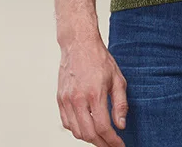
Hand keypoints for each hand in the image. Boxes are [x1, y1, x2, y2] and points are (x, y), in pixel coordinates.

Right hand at [57, 31, 128, 145]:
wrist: (79, 44)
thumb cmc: (99, 59)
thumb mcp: (117, 78)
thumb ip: (120, 104)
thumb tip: (121, 125)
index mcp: (95, 93)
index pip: (103, 127)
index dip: (112, 141)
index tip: (119, 145)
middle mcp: (78, 99)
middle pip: (88, 134)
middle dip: (101, 143)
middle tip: (111, 144)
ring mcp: (67, 100)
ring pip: (76, 132)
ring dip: (89, 138)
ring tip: (100, 137)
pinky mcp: (60, 99)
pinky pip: (66, 123)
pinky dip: (77, 130)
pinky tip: (86, 127)